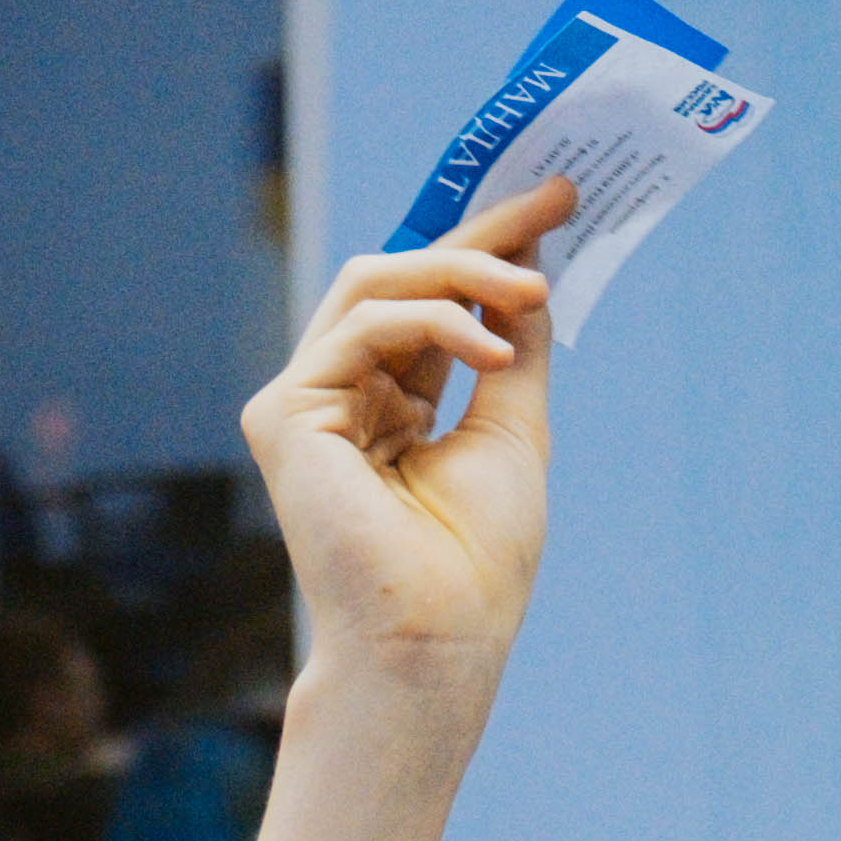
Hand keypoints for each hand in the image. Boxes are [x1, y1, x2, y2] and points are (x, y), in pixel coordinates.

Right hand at [234, 176, 573, 840]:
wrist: (440, 636)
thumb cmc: (477, 559)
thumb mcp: (512, 425)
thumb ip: (511, 346)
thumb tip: (530, 270)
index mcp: (390, 406)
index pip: (434, 305)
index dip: (489, 249)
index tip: (555, 204)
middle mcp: (341, 396)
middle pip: (399, 279)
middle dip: (478, 238)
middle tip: (552, 204)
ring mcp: (306, 403)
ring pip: (375, 287)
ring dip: (463, 275)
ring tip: (532, 288)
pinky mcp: (285, 414)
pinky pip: (361, 329)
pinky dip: (433, 324)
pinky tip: (491, 350)